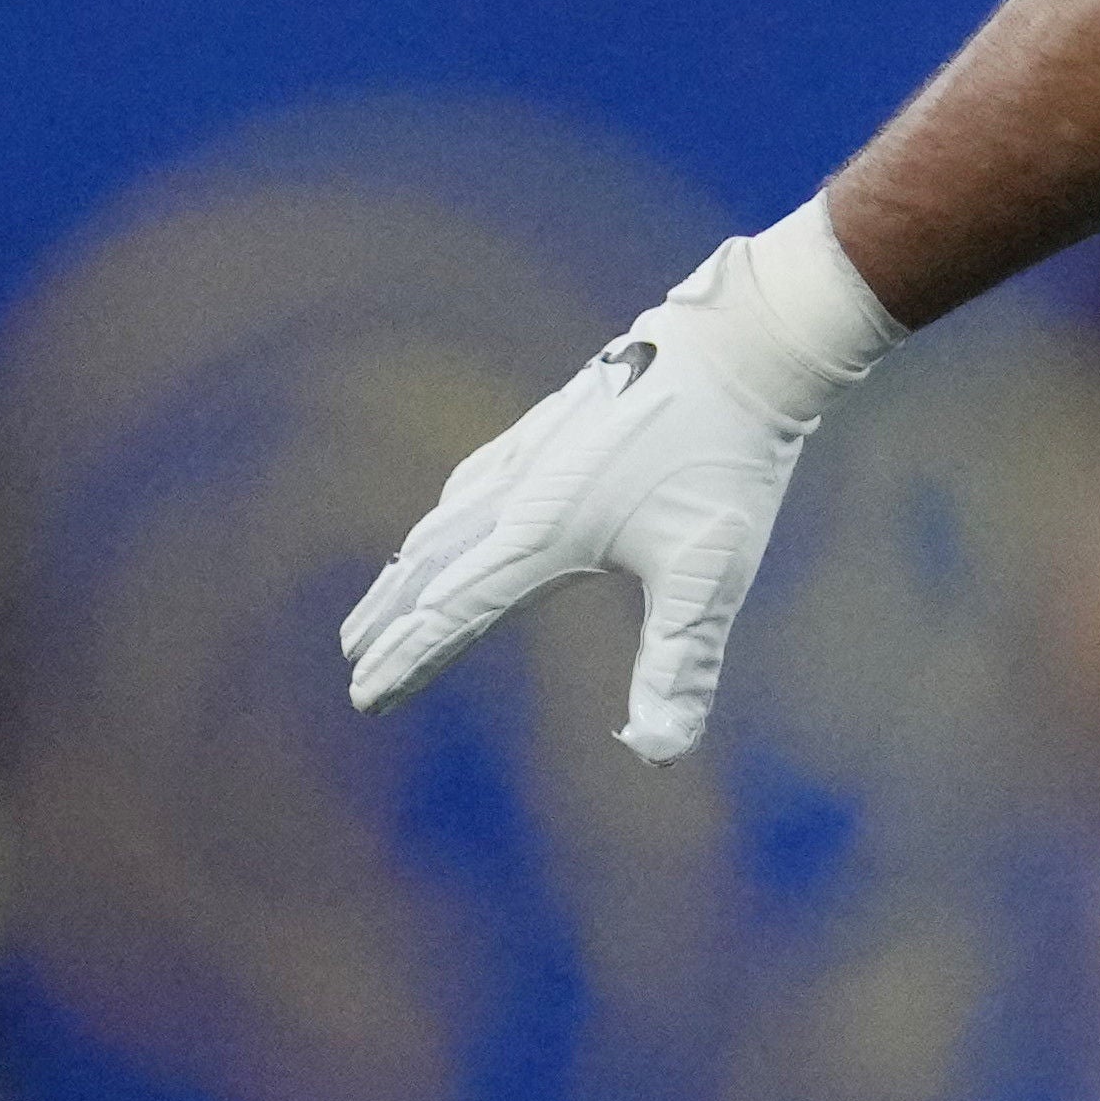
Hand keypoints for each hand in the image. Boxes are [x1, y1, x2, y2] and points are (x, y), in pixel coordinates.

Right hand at [337, 208, 896, 748]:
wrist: (743, 346)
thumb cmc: (729, 460)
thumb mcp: (711, 573)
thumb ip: (679, 665)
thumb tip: (657, 754)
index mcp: (544, 535)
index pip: (456, 613)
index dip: (409, 661)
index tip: (365, 698)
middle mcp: (521, 492)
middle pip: (432, 568)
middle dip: (391, 622)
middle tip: (356, 665)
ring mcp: (534, 450)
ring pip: (446, 521)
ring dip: (407, 570)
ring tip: (382, 602)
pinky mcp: (555, 423)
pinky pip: (476, 478)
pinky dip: (445, 514)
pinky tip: (452, 511)